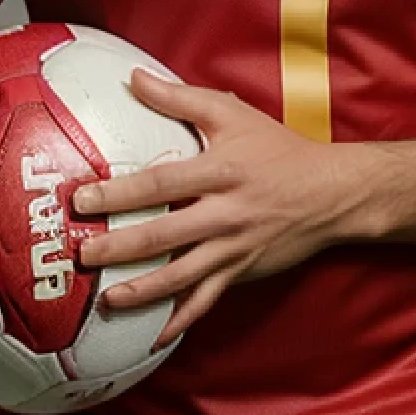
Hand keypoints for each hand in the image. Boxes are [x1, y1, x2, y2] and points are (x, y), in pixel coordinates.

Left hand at [74, 69, 368, 349]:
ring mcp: (234, 248)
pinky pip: (207, 302)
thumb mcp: (233, 115)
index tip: (84, 198)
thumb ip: (180, 98)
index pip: (161, 183)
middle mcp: (225, 213)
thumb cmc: (279, 149)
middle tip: (82, 255)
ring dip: (142, 291)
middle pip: (164, 236)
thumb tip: (134, 79)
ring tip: (106, 299)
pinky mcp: (243, 272)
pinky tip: (154, 336)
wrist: (333, 193)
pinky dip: (181, 321)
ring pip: (182, 277)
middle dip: (119, 247)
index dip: (120, 192)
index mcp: (220, 171)